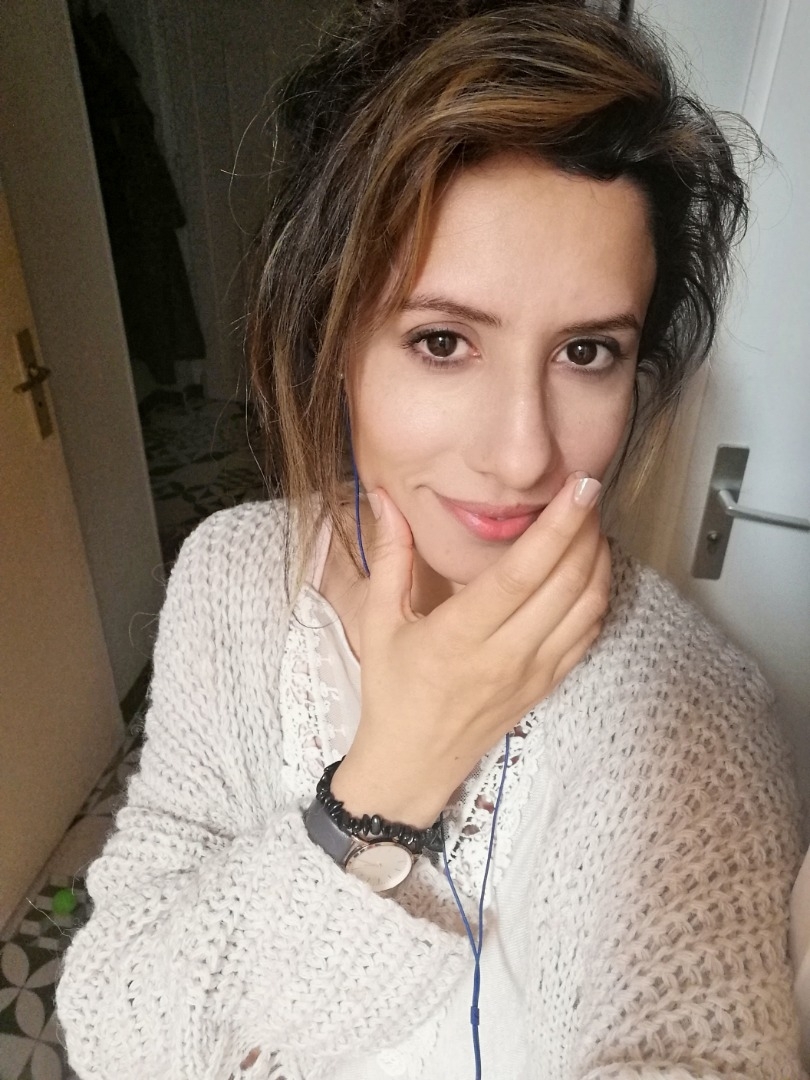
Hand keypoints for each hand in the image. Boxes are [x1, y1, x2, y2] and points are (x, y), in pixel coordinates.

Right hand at [331, 474, 609, 827]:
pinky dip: (599, 595)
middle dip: (586, 530)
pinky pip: (589, 634)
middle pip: (565, 584)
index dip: (557, 528)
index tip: (579, 487)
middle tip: (588, 490)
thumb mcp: (379, 623)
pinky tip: (591, 568)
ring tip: (592, 523)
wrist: (414, 763)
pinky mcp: (549, 684)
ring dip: (599, 560)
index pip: (521, 574)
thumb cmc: (392, 690)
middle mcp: (506, 655)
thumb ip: (391, 557)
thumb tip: (385, 498)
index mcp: (460, 636)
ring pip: (587, 607)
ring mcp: (534, 673)